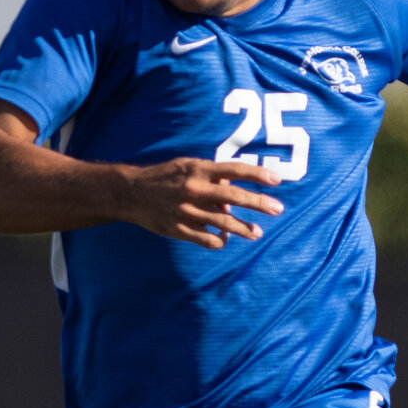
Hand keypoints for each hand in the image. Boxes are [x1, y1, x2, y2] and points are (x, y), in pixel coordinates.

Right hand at [118, 157, 287, 248]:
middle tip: (277, 209)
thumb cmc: (164, 177)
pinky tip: (224, 239)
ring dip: (244, 229)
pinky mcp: (178, 229)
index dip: (258, 175)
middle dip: (259, 203)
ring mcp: (186, 211)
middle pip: (234, 197)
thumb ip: (212, 175)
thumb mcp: (187, 166)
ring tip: (257, 233)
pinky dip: (219, 241)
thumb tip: (233, 192)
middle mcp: (194, 189)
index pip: (235, 170)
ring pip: (223, 223)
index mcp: (199, 170)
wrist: (130, 193)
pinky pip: (207, 239)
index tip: (277, 181)